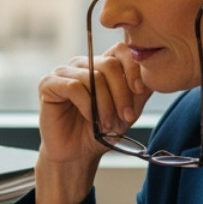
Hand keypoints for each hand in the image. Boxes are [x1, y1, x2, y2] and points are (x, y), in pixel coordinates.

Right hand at [37, 44, 148, 162]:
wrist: (78, 154)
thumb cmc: (101, 132)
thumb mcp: (128, 109)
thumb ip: (140, 90)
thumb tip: (154, 72)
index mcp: (100, 65)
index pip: (120, 50)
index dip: (133, 68)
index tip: (139, 91)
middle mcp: (81, 64)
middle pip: (109, 65)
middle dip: (121, 93)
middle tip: (125, 117)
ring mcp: (63, 72)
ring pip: (93, 77)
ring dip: (105, 104)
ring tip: (107, 124)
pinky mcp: (48, 84)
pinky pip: (73, 87)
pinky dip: (87, 105)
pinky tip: (90, 118)